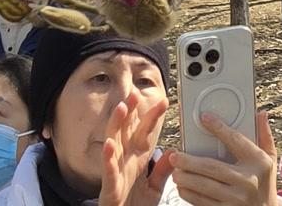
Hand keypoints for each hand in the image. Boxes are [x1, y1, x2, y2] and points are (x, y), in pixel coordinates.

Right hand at [99, 88, 169, 205]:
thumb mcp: (154, 188)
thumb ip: (162, 171)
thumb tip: (172, 152)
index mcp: (137, 160)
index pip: (145, 133)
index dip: (152, 117)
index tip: (164, 101)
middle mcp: (125, 162)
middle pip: (126, 132)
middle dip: (130, 112)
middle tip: (135, 93)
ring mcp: (116, 172)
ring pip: (114, 144)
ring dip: (116, 126)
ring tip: (122, 108)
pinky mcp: (110, 187)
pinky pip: (108, 171)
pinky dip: (108, 158)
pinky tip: (109, 145)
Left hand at [170, 113, 278, 205]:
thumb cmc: (264, 184)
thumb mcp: (270, 160)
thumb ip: (264, 136)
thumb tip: (261, 114)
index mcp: (259, 163)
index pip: (236, 141)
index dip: (219, 128)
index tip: (204, 118)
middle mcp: (248, 180)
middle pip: (212, 167)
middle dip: (190, 161)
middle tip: (176, 156)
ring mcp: (237, 199)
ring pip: (204, 186)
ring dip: (186, 178)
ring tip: (176, 172)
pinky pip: (202, 202)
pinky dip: (189, 194)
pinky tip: (183, 188)